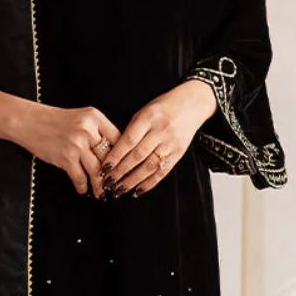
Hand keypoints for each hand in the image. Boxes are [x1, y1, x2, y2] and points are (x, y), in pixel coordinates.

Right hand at [22, 102, 121, 197]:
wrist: (29, 122)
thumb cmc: (54, 121)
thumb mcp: (81, 118)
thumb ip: (97, 131)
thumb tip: (113, 154)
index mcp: (95, 117)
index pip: (118, 138)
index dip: (123, 156)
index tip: (125, 168)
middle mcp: (88, 129)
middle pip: (109, 157)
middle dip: (113, 175)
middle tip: (116, 185)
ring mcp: (77, 144)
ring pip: (96, 170)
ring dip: (100, 185)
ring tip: (102, 193)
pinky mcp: (65, 157)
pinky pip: (80, 177)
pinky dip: (83, 187)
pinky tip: (84, 191)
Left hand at [99, 80, 216, 197]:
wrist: (191, 104)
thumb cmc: (162, 108)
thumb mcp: (144, 111)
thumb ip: (131, 130)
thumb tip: (114, 154)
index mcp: (149, 117)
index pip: (129, 141)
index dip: (115, 156)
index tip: (104, 168)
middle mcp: (161, 131)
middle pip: (138, 156)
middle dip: (121, 171)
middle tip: (108, 183)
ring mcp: (171, 143)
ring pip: (149, 166)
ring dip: (133, 180)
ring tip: (119, 190)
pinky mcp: (179, 153)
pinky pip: (163, 171)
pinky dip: (149, 183)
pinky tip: (138, 191)